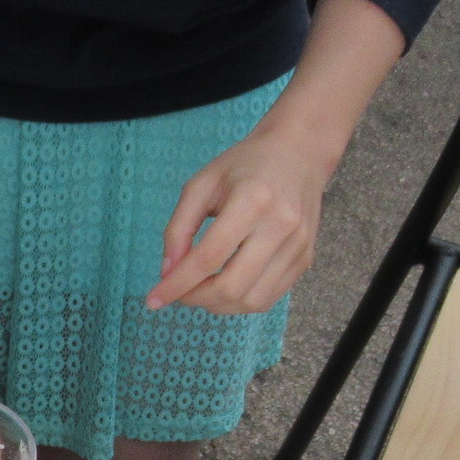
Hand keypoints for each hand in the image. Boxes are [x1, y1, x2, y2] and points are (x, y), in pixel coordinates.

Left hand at [150, 125, 335, 315]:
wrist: (298, 153)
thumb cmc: (244, 166)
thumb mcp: (201, 185)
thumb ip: (178, 228)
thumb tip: (167, 273)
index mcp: (253, 200)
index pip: (209, 257)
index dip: (177, 284)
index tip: (153, 299)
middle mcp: (281, 225)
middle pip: (231, 286)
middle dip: (196, 299)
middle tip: (179, 292)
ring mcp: (298, 245)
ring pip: (251, 301)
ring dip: (217, 306)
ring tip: (200, 290)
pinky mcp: (305, 259)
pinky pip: (268, 298)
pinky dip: (239, 302)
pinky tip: (224, 287)